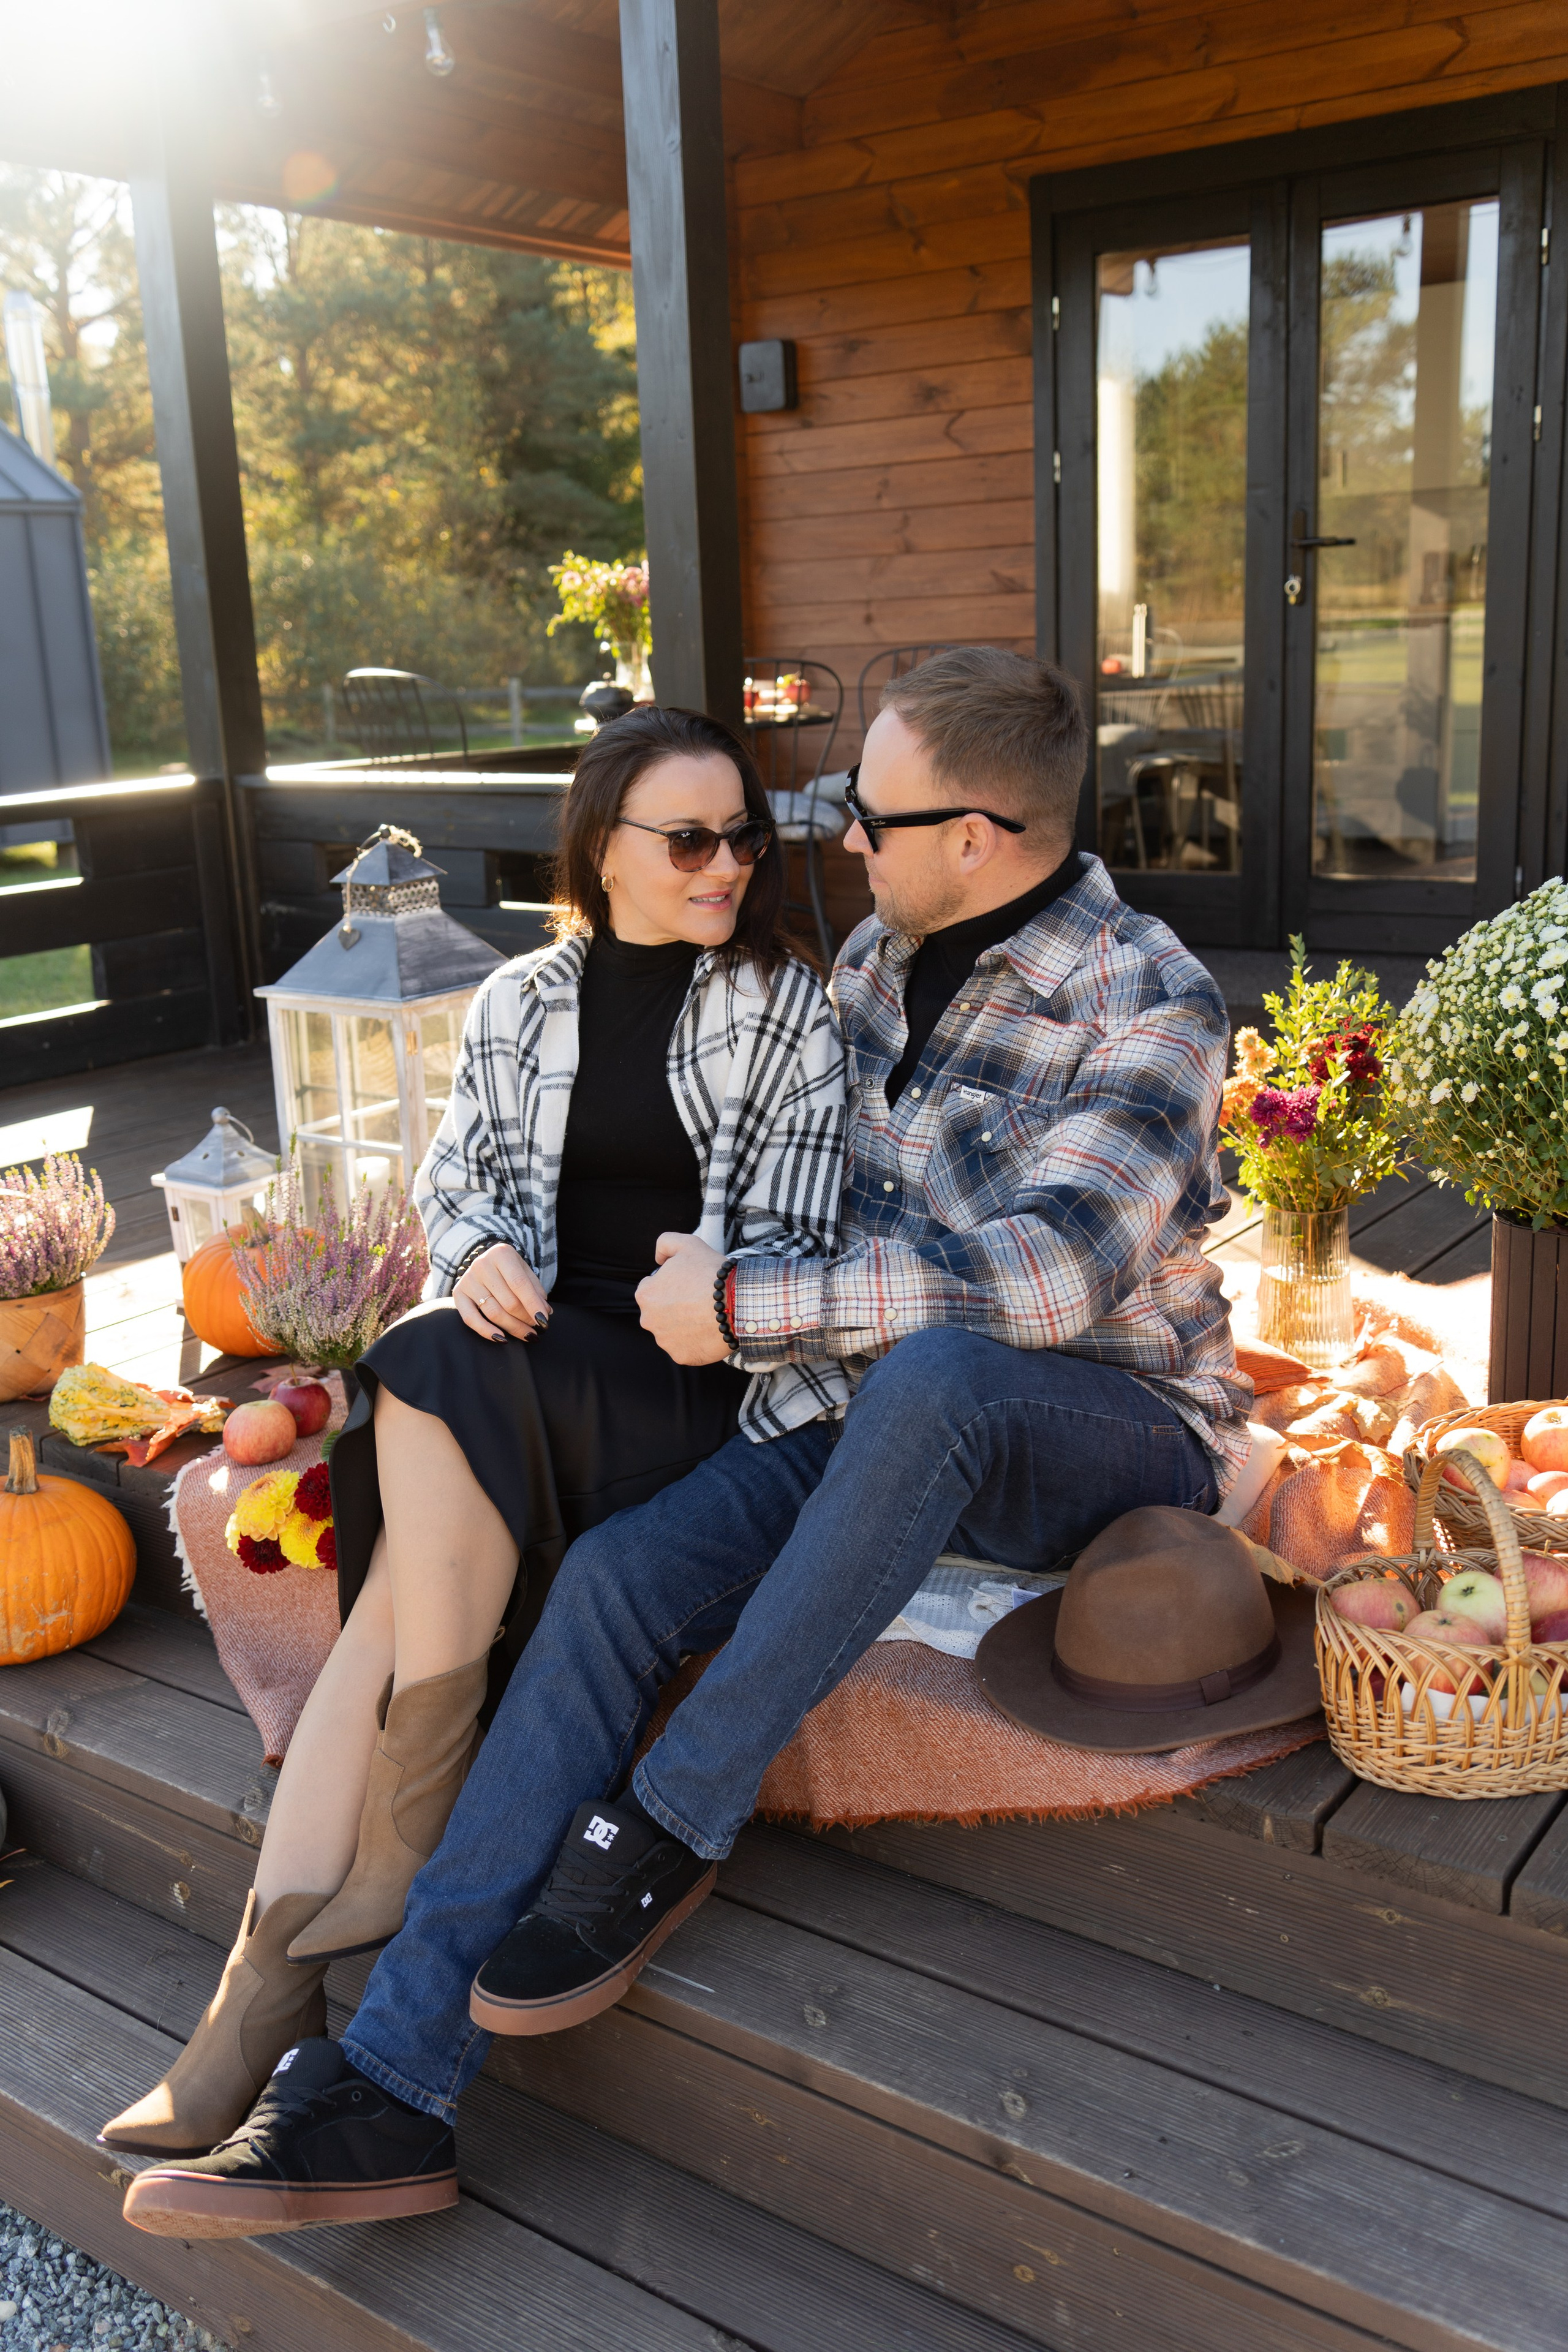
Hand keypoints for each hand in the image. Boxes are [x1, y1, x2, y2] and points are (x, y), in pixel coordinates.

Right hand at [453, 1242, 550, 1343]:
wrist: (485, 1262)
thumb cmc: (509, 1268)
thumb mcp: (524, 1270)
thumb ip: (535, 1289)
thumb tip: (545, 1312)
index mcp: (501, 1254)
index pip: (520, 1284)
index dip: (533, 1304)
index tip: (544, 1320)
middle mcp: (482, 1265)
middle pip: (508, 1301)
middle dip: (526, 1318)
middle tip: (537, 1328)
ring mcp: (468, 1280)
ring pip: (493, 1312)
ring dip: (513, 1327)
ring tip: (527, 1334)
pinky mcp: (458, 1294)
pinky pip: (470, 1318)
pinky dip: (486, 1331)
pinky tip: (502, 1339)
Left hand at [635, 1232, 729, 1364]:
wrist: (737, 1302)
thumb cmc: (711, 1272)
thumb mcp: (687, 1243)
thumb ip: (665, 1243)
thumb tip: (658, 1258)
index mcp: (645, 1294)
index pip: (653, 1287)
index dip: (673, 1284)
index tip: (690, 1284)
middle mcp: (648, 1320)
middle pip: (661, 1311)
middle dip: (675, 1306)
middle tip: (699, 1299)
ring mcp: (665, 1341)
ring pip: (672, 1330)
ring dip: (684, 1324)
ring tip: (706, 1315)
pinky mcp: (681, 1356)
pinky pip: (686, 1347)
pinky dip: (695, 1341)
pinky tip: (709, 1329)